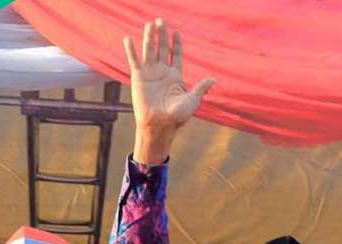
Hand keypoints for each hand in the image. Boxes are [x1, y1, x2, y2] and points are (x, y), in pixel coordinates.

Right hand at [125, 18, 215, 164]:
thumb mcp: (192, 100)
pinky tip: (128, 38)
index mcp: (175, 76)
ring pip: (149, 51)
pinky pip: (134, 60)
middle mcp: (162, 72)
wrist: (159, 125)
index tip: (176, 32)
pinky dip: (131, 49)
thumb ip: (201, 88)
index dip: (176, 43)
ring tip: (149, 24)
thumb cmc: (177, 116)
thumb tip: (214, 79)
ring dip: (149, 37)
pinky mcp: (138, 77)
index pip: (175, 55)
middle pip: (162, 48)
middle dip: (162, 35)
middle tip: (161, 20)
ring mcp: (150, 74)